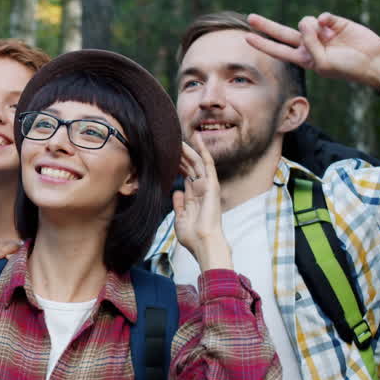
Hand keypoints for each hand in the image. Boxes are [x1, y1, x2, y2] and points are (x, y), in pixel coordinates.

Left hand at [173, 134, 231, 270]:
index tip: (167, 154)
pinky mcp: (212, 184)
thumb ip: (179, 204)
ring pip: (197, 162)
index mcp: (194, 197)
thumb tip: (177, 192)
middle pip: (190, 167)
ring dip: (188, 149)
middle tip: (170, 141)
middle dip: (180, 154)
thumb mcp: (181, 218)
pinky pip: (207, 164)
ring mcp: (207, 186)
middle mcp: (201, 189)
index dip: (177, 164)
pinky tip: (197, 139)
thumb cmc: (193, 236)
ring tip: (179, 137)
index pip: (185, 175)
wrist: (203, 243)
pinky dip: (203, 151)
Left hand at [246, 12, 379, 89]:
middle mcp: (309, 43)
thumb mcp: (323, 62)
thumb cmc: (347, 67)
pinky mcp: (333, 21)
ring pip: (305, 22)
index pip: (278, 49)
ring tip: (328, 38)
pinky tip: (332, 27)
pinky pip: (322, 16)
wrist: (372, 60)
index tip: (247, 37)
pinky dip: (325, 20)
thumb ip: (310, 44)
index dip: (263, 43)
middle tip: (250, 18)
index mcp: (303, 57)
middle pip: (282, 32)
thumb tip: (306, 21)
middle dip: (266, 26)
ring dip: (313, 28)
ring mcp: (320, 32)